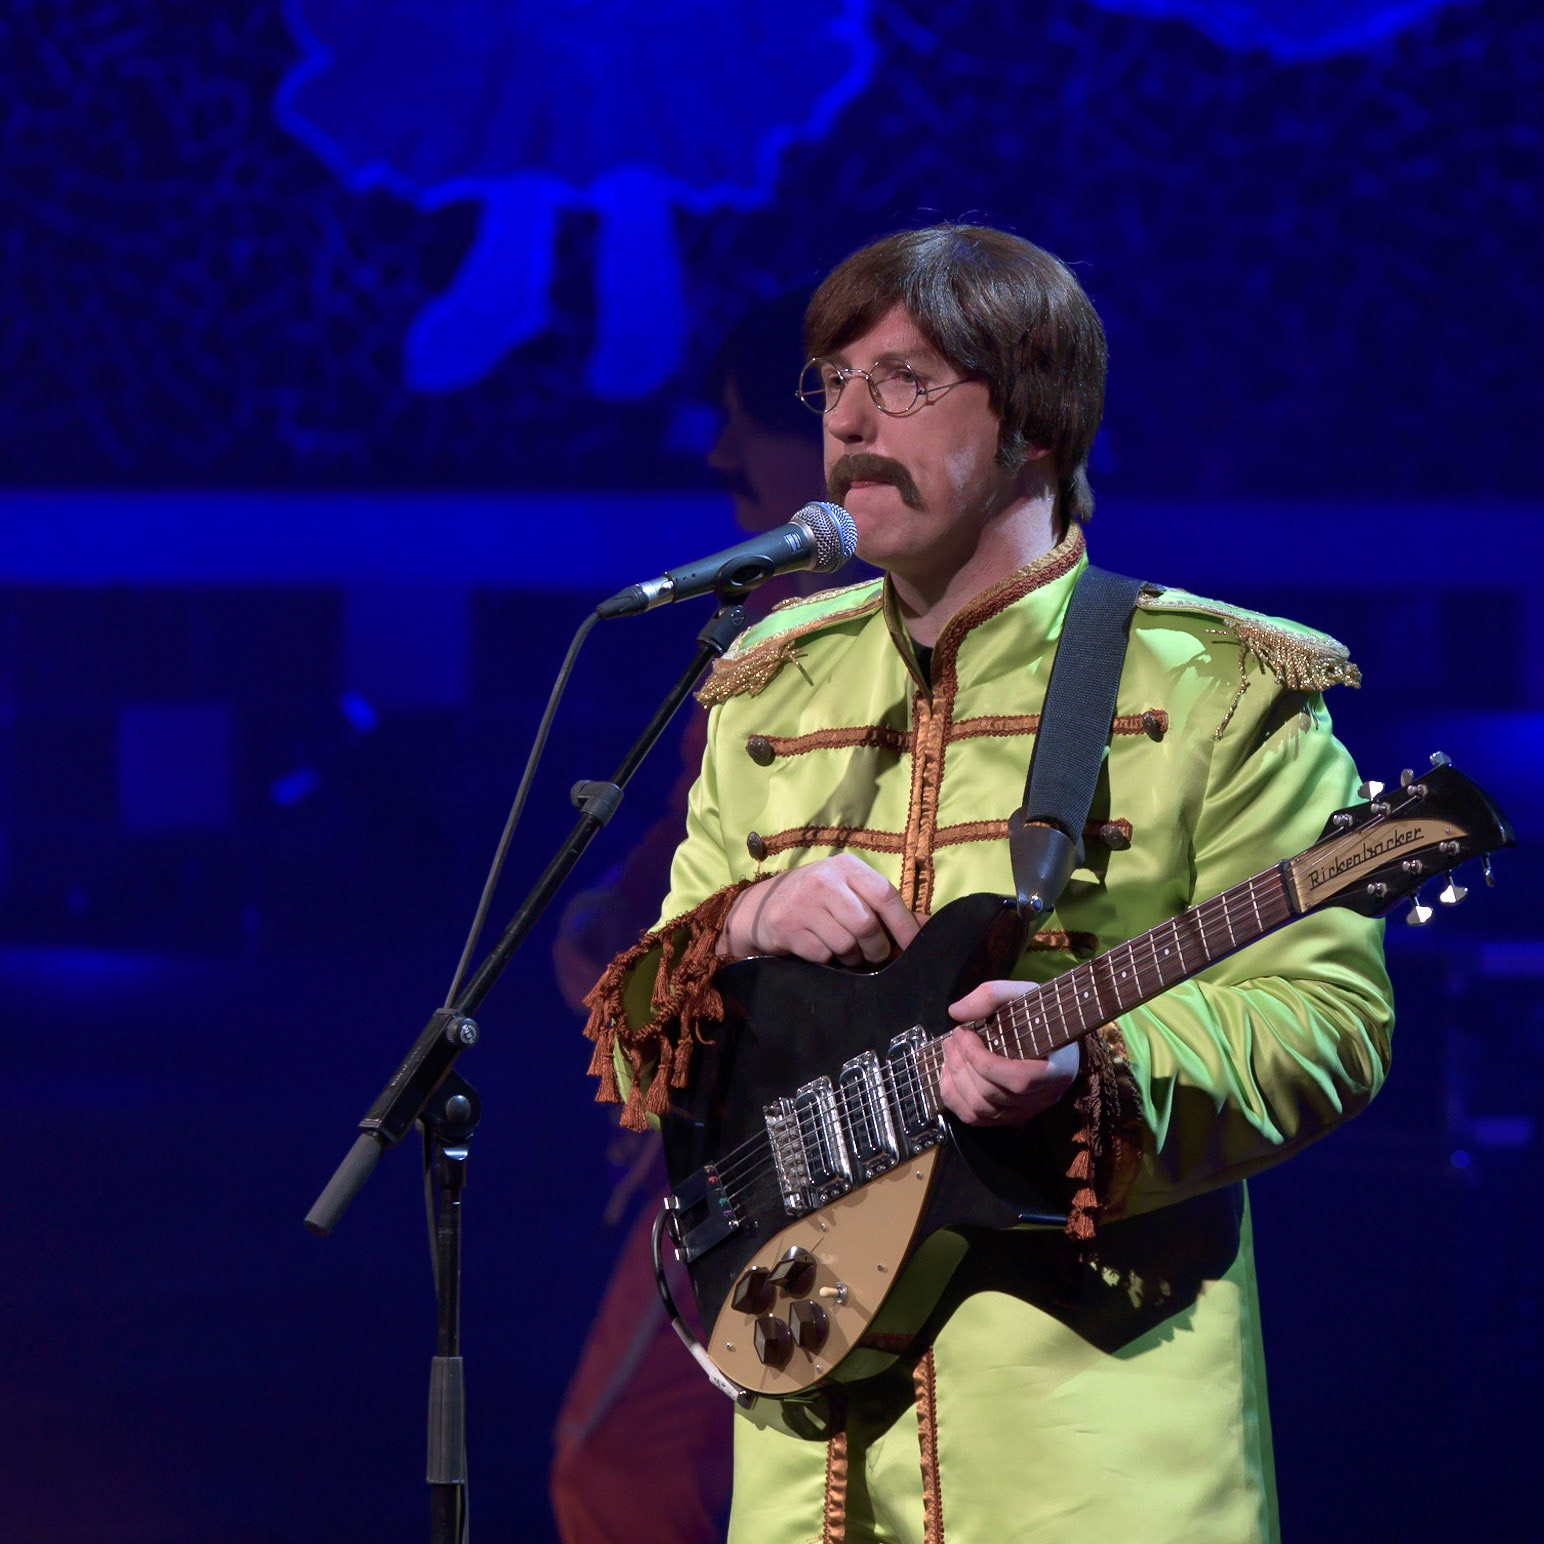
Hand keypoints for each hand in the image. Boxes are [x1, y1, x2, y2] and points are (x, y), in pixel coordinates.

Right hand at [716, 854, 921, 965]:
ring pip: (845, 943)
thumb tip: (928, 925)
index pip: (884, 894)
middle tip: (873, 954)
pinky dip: (827, 959)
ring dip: (851, 956)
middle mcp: (825, 880)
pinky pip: (822, 954)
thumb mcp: (850, 892)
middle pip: (866, 925)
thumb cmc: (818, 899)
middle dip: (875, 948)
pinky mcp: (787, 926)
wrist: (762, 906)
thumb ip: (886, 907)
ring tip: (845, 950)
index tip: (913, 946)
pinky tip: (820, 948)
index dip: (903, 924)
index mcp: (846, 866)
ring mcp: (803, 903)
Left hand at [939, 978, 1081, 1125]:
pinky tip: (948, 1073)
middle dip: (961, 1063)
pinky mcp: (1008, 1116)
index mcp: (1056, 1070)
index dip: (982, 1060)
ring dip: (954, 1079)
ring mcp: (1025, 1111)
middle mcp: (1042, 1097)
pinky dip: (954, 1097)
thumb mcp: (1022, 994)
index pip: (1018, 1079)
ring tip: (949, 1050)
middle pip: (991, 1094)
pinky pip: (975, 1119)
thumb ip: (991, 996)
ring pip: (980, 1110)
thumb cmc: (1040, 1014)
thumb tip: (956, 1012)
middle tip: (953, 1037)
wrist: (1055, 1033)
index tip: (963, 1033)